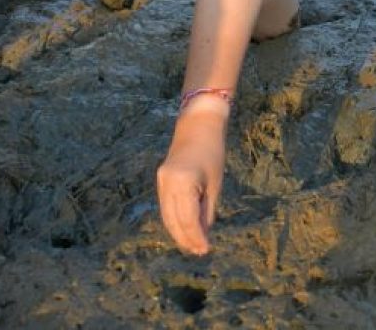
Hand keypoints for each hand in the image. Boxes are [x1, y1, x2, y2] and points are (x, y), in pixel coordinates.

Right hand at [156, 106, 228, 254]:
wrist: (198, 125)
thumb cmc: (212, 152)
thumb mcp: (214, 184)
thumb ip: (207, 211)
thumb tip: (202, 235)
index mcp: (183, 183)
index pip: (188, 219)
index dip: (196, 238)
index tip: (206, 249)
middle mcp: (167, 183)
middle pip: (174, 220)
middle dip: (186, 238)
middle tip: (199, 251)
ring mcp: (161, 181)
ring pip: (166, 215)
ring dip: (178, 232)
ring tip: (192, 245)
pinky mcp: (161, 179)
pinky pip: (165, 206)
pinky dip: (173, 219)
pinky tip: (184, 228)